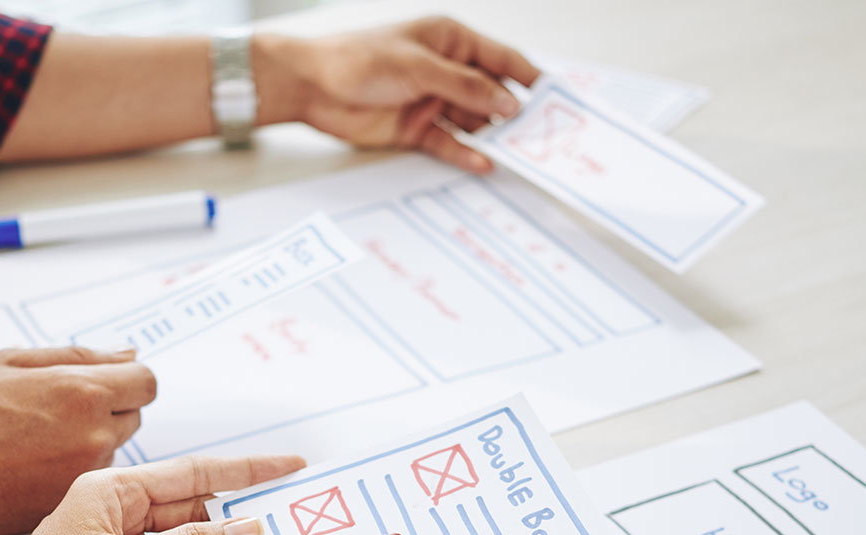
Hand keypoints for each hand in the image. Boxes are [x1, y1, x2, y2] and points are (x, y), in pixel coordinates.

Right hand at [0, 345, 156, 534]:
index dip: (128, 379)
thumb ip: (78, 356)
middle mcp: (93, 437)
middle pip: (134, 416)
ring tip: (37, 439)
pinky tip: (33, 464)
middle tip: (58, 409)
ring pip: (112, 449)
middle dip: (109, 407)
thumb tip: (125, 355)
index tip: (110, 382)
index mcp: (82, 392)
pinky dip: (73, 469)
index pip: (147, 382)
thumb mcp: (11, 361)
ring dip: (91, 440)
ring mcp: (84, 475)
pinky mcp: (70, 503)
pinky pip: (91, 479)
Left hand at [255, 17, 540, 172]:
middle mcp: (445, 71)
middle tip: (540, 135)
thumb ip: (466, 86)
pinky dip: (466, 153)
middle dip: (514, 114)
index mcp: (450, 41)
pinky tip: (484, 163)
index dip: (528, 77)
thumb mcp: (419, 67)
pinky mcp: (416, 128)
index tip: (553, 98)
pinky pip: (450, 143)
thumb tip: (507, 101)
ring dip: (493, 137)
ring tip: (518, 154)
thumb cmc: (357, 60)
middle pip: (491, 94)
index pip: (500, 59)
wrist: (312, 87)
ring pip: (473, 121)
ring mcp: (432, 101)